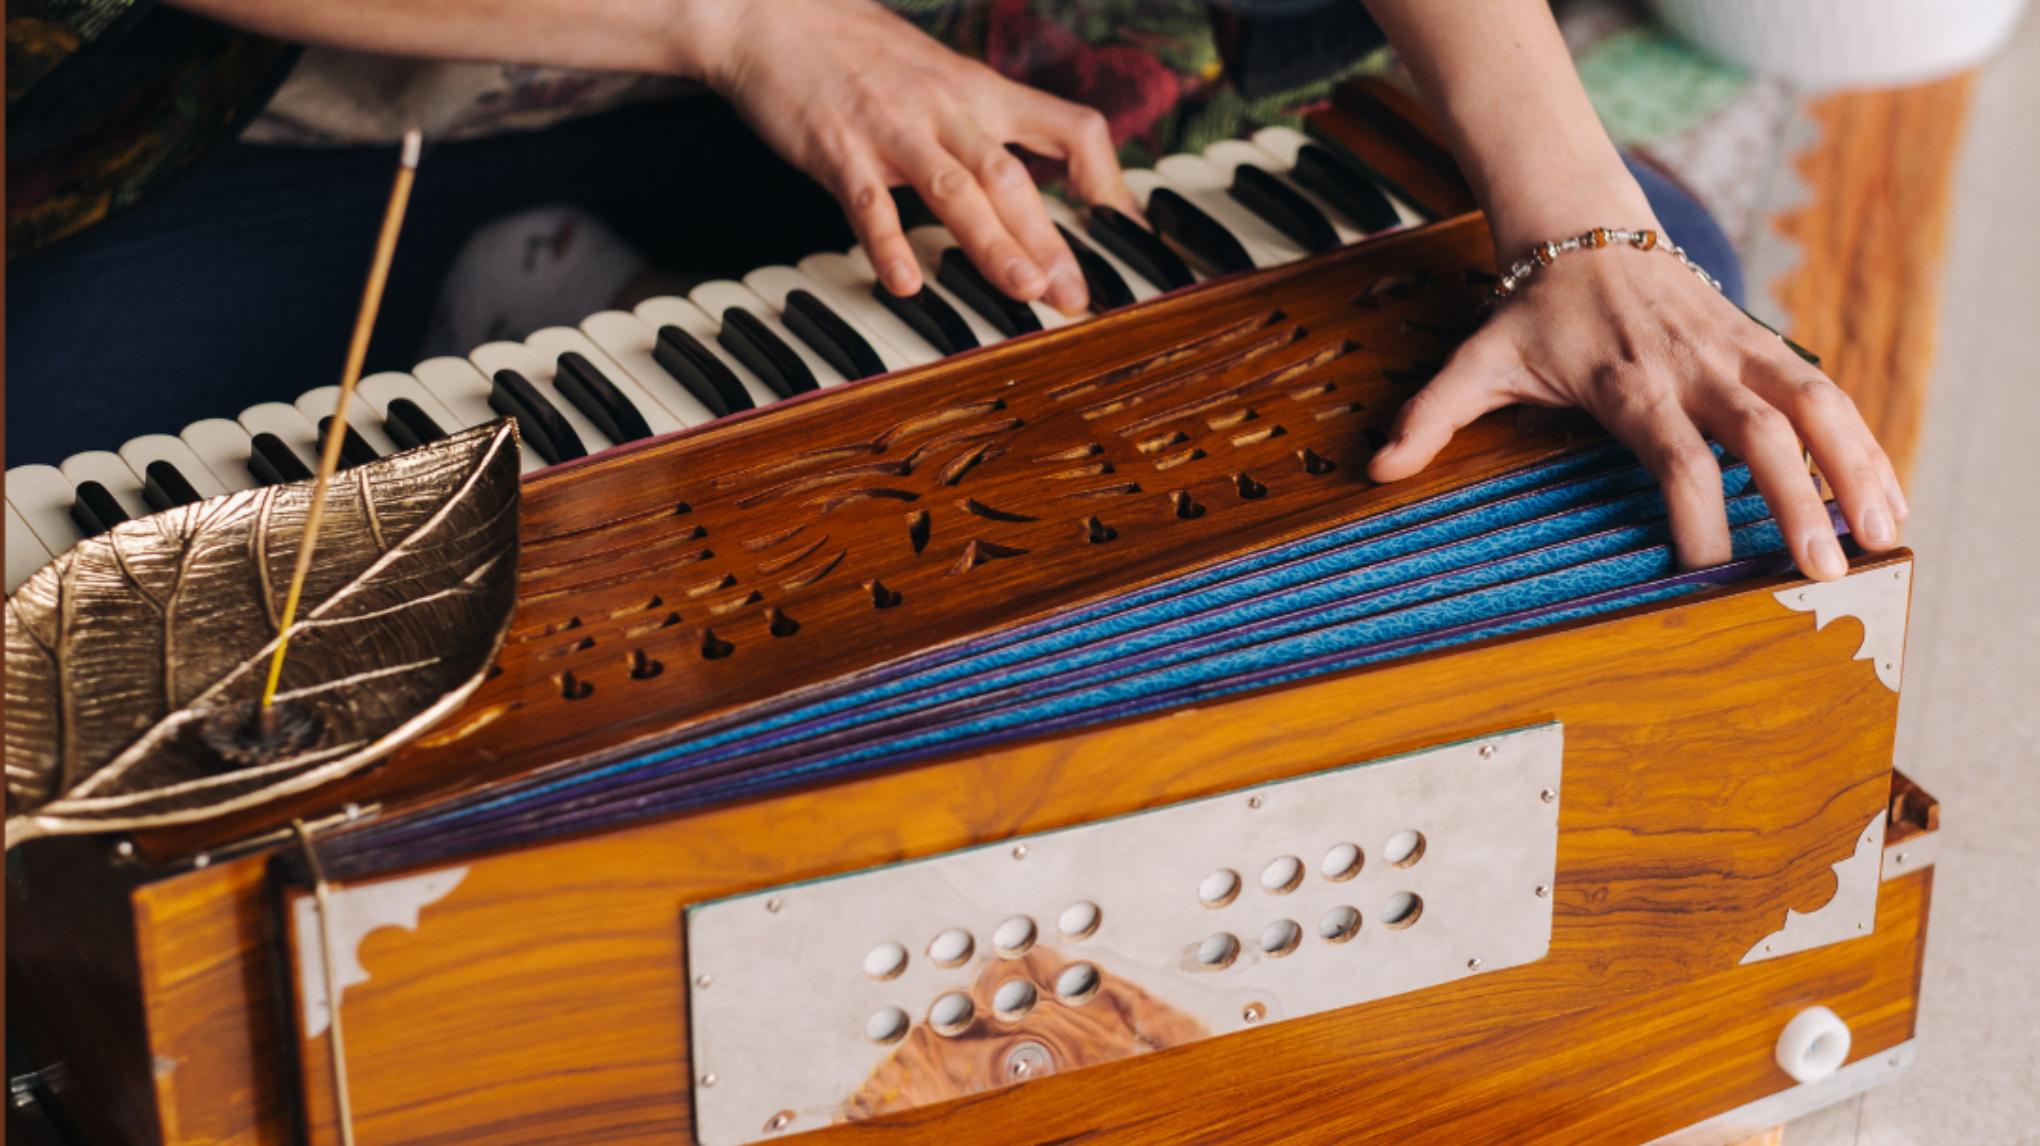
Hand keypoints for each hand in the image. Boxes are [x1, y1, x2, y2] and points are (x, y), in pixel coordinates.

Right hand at [690, 0, 1136, 313]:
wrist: (774, 15)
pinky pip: (869, 201)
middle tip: (1075, 295)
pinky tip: (905, 284)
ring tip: (1023, 291)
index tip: (1124, 233)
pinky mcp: (838, 148)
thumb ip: (984, 126)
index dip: (1107, 179)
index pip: (1070, 127)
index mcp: (981, 92)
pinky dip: (888, 243)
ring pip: (955, 188)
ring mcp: (893, 129)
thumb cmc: (859, 54)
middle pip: (1013, 175)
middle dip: (1049, 239)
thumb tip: (1026, 184)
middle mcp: (947, 109)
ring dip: (993, 243)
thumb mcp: (941, 77)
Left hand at [1366, 232, 1907, 579]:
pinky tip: (1886, 495)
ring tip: (1888, 537)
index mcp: (1627, 382)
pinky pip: (1824, 389)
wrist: (1583, 231)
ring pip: (1813, 404)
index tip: (1707, 575)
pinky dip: (1860, 439)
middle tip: (1825, 573)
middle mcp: (1691, 366)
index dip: (1695, 515)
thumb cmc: (1531, 314)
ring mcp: (1734, 351)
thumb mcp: (1476, 361)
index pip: (1674, 457)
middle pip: (1760, 435)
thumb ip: (1432, 417)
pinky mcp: (1761, 344)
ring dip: (1856, 467)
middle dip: (1798, 502)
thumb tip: (1376, 470)